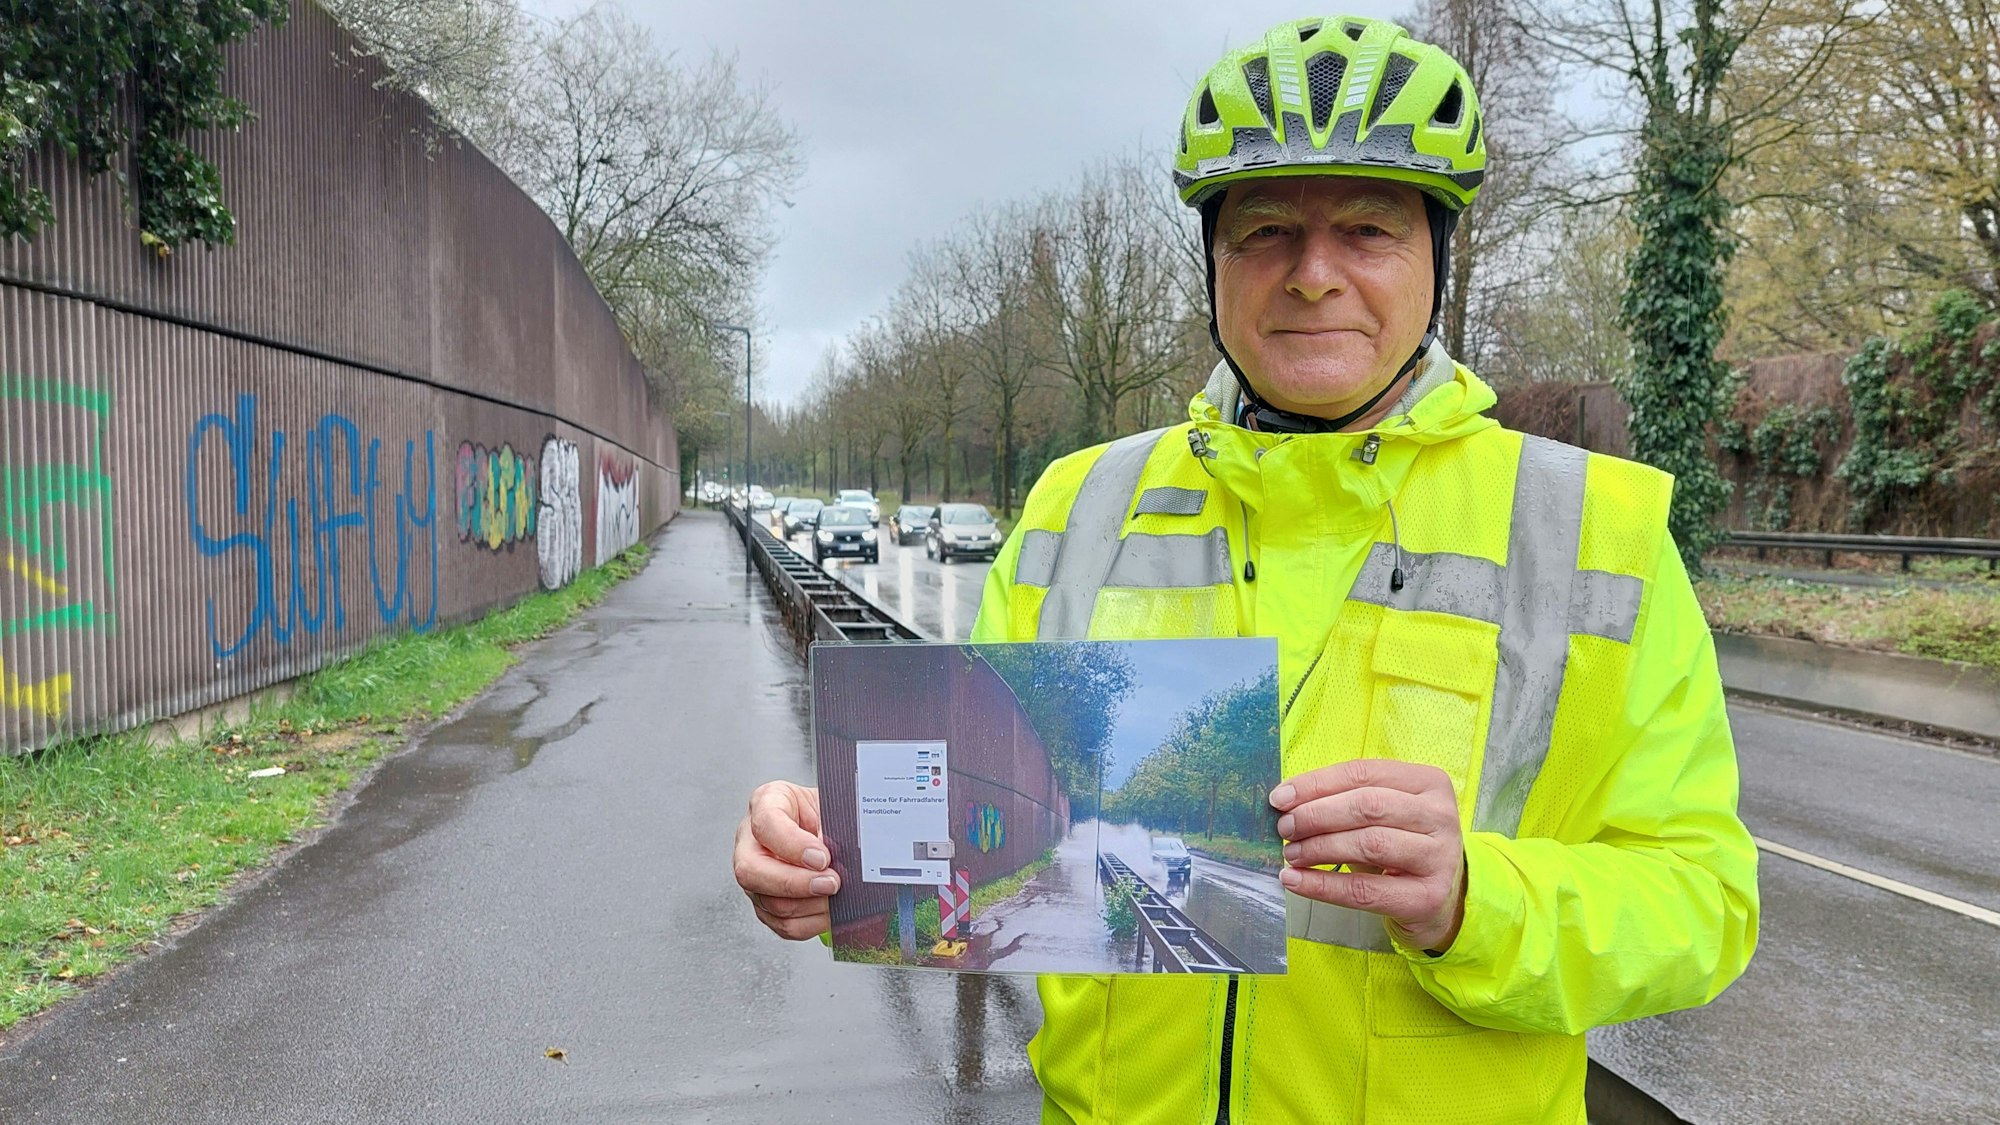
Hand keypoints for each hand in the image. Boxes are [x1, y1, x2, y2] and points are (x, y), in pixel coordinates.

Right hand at [733, 781, 840, 940]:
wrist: (827, 824)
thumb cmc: (826, 810)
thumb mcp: (831, 804)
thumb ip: (833, 825)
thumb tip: (840, 857)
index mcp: (766, 803)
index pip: (766, 823)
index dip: (793, 844)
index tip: (823, 857)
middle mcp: (750, 841)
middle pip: (751, 871)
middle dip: (796, 883)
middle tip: (832, 883)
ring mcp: (754, 874)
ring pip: (769, 902)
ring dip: (809, 905)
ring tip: (837, 897)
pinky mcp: (765, 902)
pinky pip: (782, 924)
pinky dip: (810, 922)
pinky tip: (829, 911)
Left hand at [1269, 759, 1465, 952]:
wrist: (1439, 898)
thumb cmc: (1400, 845)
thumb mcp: (1382, 814)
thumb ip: (1343, 800)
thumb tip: (1286, 802)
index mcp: (1429, 783)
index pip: (1364, 773)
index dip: (1317, 783)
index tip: (1280, 798)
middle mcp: (1440, 816)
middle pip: (1368, 806)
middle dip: (1317, 815)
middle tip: (1285, 827)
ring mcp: (1439, 858)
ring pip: (1369, 844)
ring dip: (1319, 848)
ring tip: (1291, 854)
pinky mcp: (1427, 898)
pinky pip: (1365, 891)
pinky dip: (1323, 885)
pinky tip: (1296, 881)